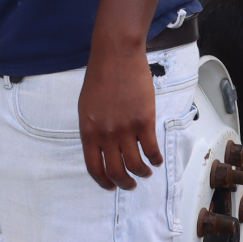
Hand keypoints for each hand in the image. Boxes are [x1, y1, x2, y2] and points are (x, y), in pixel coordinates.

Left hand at [78, 40, 160, 189]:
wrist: (116, 54)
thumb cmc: (100, 76)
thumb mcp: (86, 106)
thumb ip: (93, 129)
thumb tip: (102, 149)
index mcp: (88, 131)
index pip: (94, 168)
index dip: (104, 182)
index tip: (111, 187)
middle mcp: (105, 134)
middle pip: (116, 172)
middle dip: (125, 184)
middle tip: (131, 185)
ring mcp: (125, 129)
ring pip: (135, 165)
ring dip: (142, 173)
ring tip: (146, 172)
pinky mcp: (144, 121)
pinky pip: (151, 150)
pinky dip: (155, 159)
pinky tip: (156, 159)